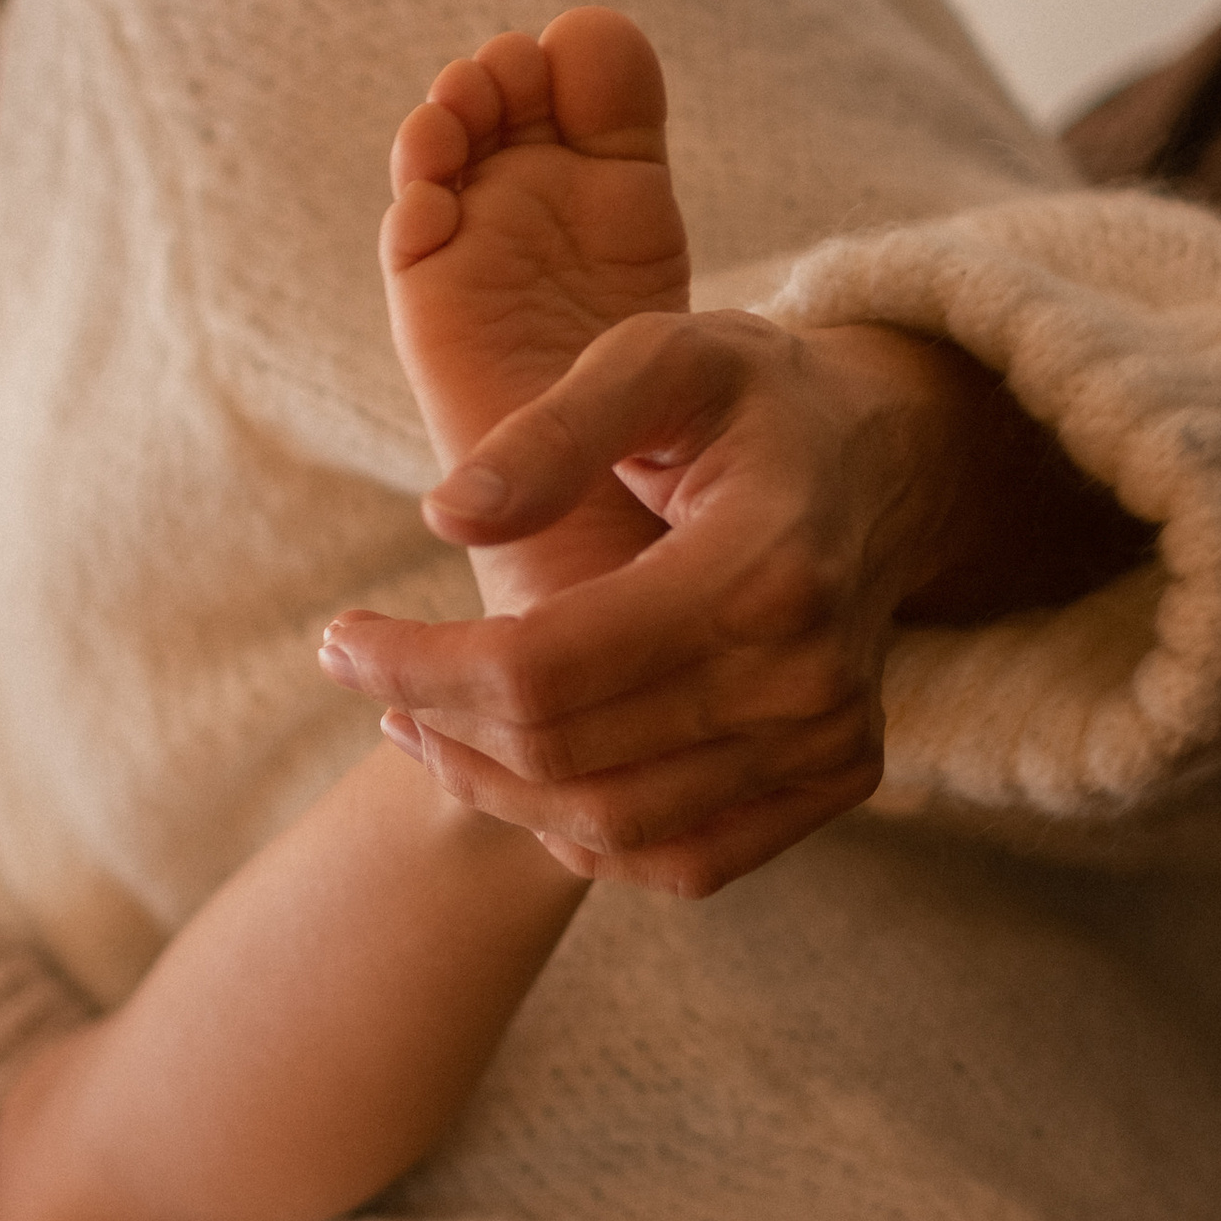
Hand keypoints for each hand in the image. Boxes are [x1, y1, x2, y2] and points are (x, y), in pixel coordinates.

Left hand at [319, 307, 1139, 897]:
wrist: (883, 458)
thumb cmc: (747, 398)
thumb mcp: (658, 358)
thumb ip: (552, 428)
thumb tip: (442, 517)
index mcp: (763, 566)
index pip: (545, 666)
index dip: (416, 668)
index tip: (337, 639)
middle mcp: (808, 675)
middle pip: (566, 755)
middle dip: (437, 723)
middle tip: (368, 673)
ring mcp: (830, 740)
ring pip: (609, 826)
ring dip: (490, 788)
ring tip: (423, 722)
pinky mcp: (835, 781)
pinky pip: (681, 862)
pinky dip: (579, 834)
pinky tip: (517, 771)